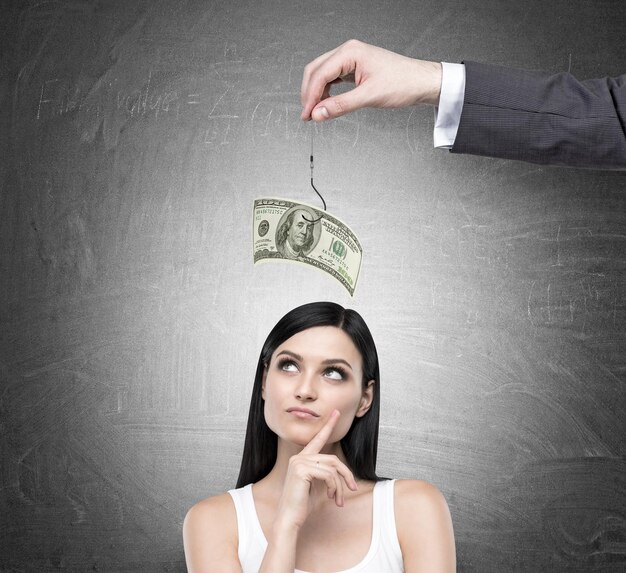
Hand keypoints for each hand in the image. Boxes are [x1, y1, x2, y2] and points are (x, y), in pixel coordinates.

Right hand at [275, 409, 357, 529]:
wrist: (289, 518)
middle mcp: (299, 457)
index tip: (336, 412)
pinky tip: (331, 496)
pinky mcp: (301, 469)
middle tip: (352, 488)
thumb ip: (325, 473)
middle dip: (346, 474)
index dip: (328, 425)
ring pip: (332, 467)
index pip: (318, 439)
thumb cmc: (302, 504)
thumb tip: (340, 470)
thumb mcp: (317, 485)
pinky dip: (334, 486)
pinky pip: (328, 474)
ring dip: (340, 485)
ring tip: (338, 499)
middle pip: (333, 459)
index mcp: (302, 459)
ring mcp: (299, 462)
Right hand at [301, 39, 441, 121]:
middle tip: (307, 115)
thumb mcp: (369, 97)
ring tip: (315, 113)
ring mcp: (351, 60)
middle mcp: (348, 52)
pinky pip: (333, 78)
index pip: (320, 74)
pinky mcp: (355, 69)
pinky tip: (326, 104)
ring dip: (316, 93)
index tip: (307, 115)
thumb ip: (340, 106)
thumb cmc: (402, 83)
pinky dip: (326, 92)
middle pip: (316, 71)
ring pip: (322, 74)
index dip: (310, 96)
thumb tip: (318, 114)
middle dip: (309, 93)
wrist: (421, 82)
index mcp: (350, 52)